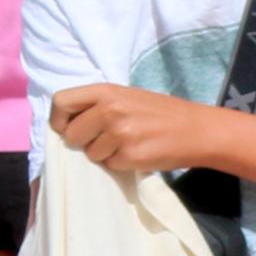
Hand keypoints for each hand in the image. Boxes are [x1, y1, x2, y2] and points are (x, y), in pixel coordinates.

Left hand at [49, 83, 228, 178]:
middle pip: (71, 135)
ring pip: (90, 154)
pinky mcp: (129, 155)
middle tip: (105, 139)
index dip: (59, 120)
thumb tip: (67, 124)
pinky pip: (109, 165)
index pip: (61, 102)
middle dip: (83, 142)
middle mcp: (109, 109)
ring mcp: (119, 133)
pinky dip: (120, 163)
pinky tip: (138, 153)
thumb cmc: (160, 112)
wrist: (196, 129)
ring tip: (127, 143)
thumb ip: (98, 105)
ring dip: (104, 154)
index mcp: (106, 91)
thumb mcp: (127, 96)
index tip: (67, 128)